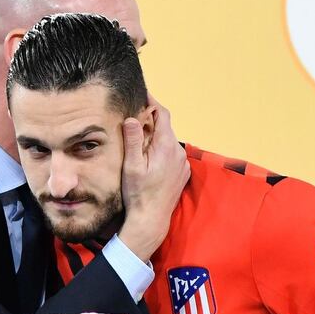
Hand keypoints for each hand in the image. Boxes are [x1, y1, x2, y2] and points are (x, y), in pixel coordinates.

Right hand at [117, 96, 189, 260]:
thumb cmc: (139, 194)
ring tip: (141, 141)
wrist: (151, 219)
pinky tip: (150, 159)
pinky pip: (173, 154)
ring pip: (169, 141)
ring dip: (157, 138)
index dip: (153, 101)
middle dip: (152, 121)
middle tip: (135, 119)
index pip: (163, 114)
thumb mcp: (131, 166)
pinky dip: (163, 151)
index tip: (143, 94)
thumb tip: (133, 118)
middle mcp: (178, 152)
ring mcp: (183, 163)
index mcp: (165, 146)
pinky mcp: (183, 173)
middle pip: (166, 127)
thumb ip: (133, 140)